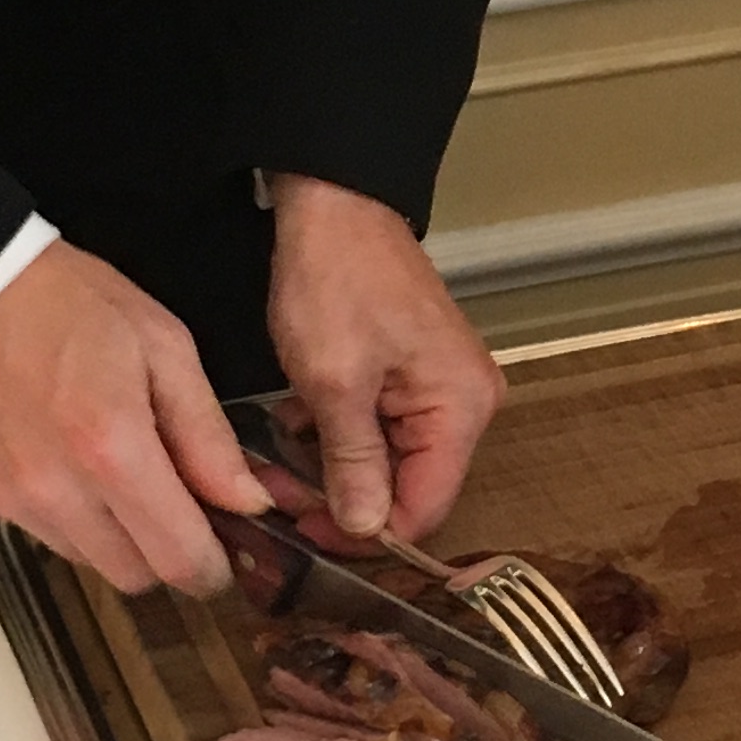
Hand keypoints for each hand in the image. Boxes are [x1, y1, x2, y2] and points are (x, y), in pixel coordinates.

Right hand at [0, 238, 269, 597]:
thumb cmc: (64, 301)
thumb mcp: (162, 345)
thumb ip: (207, 433)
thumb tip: (246, 501)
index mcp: (113, 449)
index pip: (178, 559)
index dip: (212, 566)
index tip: (225, 550)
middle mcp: (57, 492)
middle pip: (133, 575)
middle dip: (163, 550)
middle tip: (173, 500)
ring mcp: (9, 502)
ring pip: (86, 559)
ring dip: (112, 534)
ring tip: (110, 467)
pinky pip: (38, 533)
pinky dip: (63, 514)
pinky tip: (59, 457)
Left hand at [265, 173, 504, 539]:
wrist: (334, 205)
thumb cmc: (337, 281)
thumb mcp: (334, 383)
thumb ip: (353, 462)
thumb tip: (364, 528)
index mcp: (461, 409)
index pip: (424, 508)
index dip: (364, 533)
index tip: (304, 534)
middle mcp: (466, 404)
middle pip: (409, 486)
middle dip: (343, 499)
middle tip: (278, 498)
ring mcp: (441, 385)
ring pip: (389, 459)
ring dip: (332, 468)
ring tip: (275, 464)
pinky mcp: (412, 371)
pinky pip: (381, 426)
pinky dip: (338, 434)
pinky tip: (295, 424)